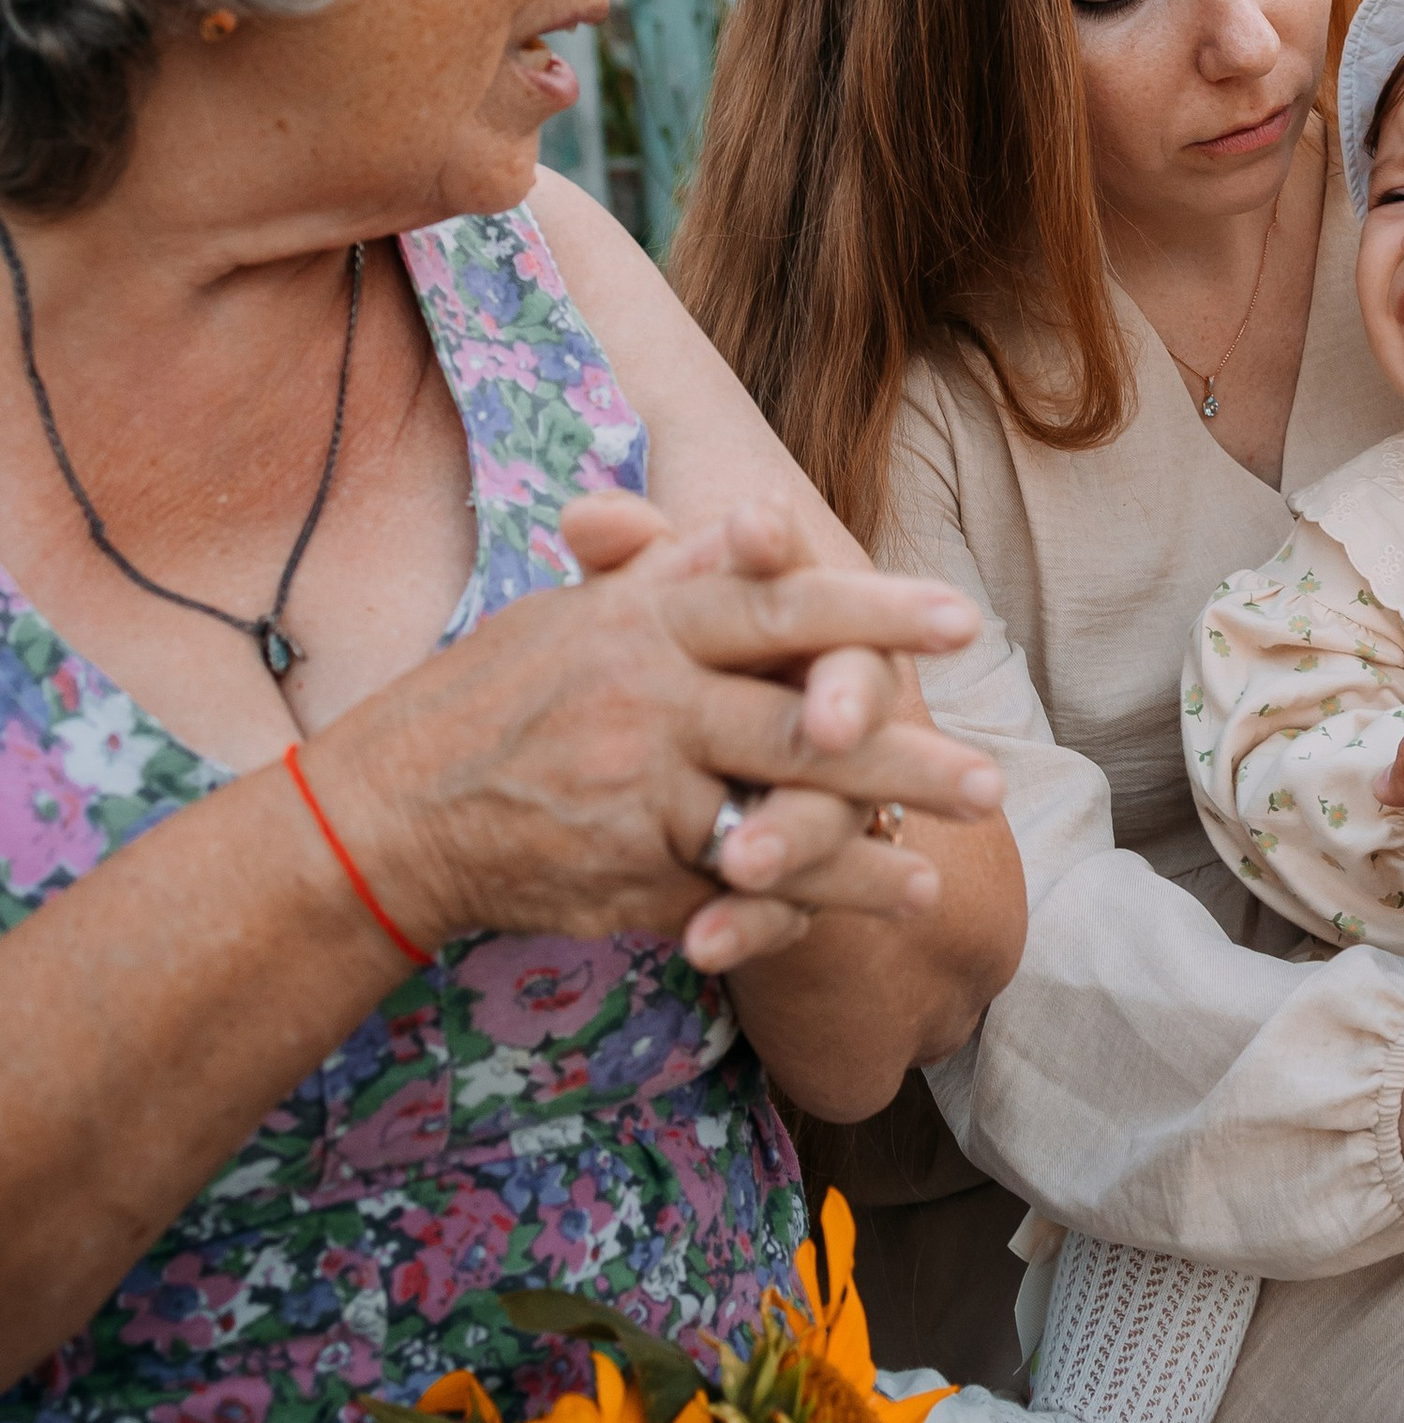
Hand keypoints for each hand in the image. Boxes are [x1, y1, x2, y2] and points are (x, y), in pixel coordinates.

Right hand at [316, 495, 999, 975]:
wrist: (393, 810)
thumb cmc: (498, 694)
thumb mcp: (580, 611)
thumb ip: (676, 573)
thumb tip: (765, 519)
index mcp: (644, 622)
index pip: (776, 605)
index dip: (870, 612)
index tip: (958, 619)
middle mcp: (649, 704)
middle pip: (799, 725)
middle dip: (904, 755)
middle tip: (992, 777)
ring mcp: (640, 796)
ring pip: (780, 821)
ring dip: (872, 845)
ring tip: (946, 861)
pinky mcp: (631, 874)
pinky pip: (740, 892)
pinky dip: (812, 902)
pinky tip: (881, 901)